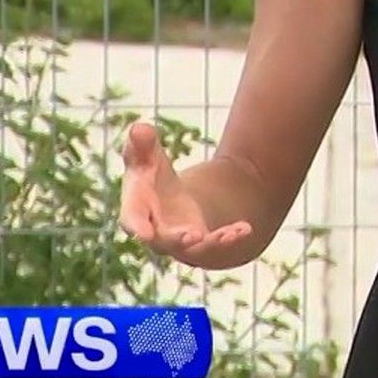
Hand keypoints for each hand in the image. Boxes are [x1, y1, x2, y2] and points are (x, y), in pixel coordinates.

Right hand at [119, 121, 252, 261]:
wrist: (175, 203)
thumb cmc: (152, 178)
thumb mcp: (148, 158)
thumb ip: (142, 145)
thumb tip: (138, 127)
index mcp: (138, 212)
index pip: (132, 220)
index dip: (136, 226)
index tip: (140, 232)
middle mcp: (157, 233)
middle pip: (164, 240)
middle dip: (176, 238)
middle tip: (191, 235)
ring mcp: (181, 242)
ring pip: (194, 249)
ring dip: (208, 243)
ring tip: (224, 235)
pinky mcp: (204, 245)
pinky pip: (218, 245)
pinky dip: (231, 238)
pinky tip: (245, 228)